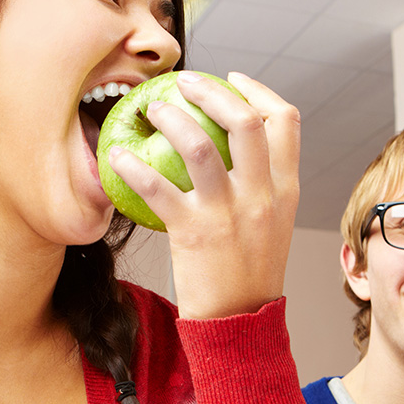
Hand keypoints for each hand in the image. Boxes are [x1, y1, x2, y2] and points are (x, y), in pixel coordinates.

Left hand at [106, 70, 299, 319]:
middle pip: (244, 120)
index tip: (232, 80)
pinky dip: (133, 166)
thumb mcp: (273, 225)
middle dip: (211, 91)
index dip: (258, 91)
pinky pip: (156, 187)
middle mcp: (261, 195)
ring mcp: (228, 213)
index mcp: (286, 190)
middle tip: (185, 83)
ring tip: (154, 110)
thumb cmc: (250, 273)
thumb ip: (262, 188)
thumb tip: (234, 152)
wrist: (240, 323)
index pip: (285, 122)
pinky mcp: (192, 232)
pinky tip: (117, 157)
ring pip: (198, 144)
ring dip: (171, 118)